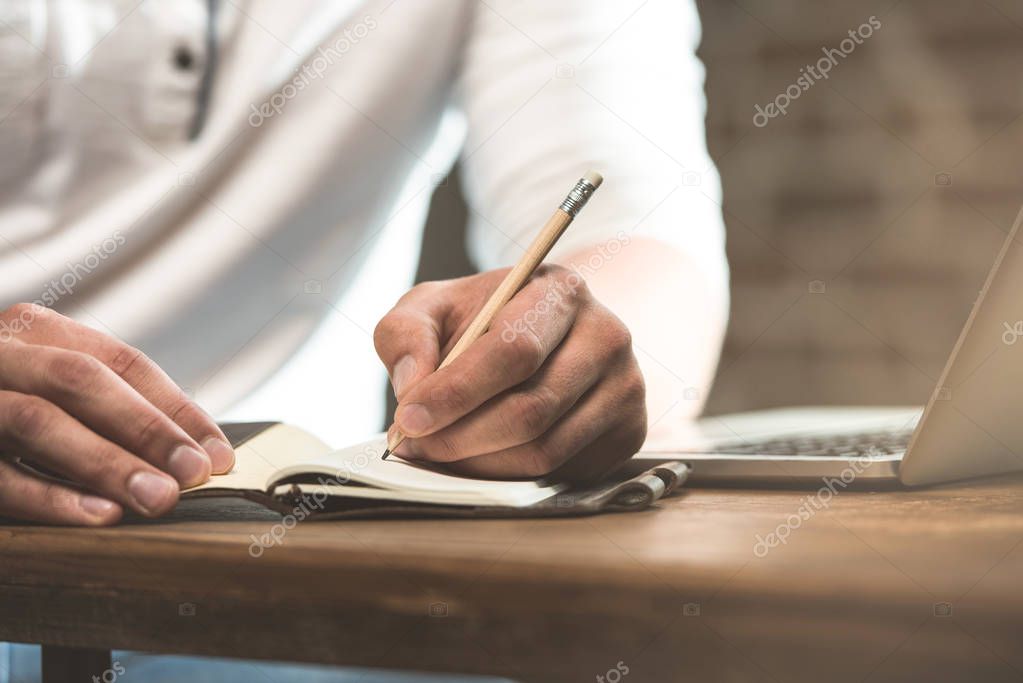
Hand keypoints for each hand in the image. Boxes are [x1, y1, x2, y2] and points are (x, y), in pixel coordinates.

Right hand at [0, 304, 234, 524]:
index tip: (219, 454)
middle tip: (195, 475)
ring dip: (105, 463)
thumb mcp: (50, 387)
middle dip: (146, 430)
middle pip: (83, 380)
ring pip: (38, 421)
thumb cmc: (4, 402)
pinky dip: (48, 495)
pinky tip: (96, 514)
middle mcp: (0, 350)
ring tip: (158, 499)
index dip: (176, 408)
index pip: (123, 362)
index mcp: (37, 329)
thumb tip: (199, 451)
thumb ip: (109, 406)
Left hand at [374, 265, 646, 481]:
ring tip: (438, 452)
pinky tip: (480, 458)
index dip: (458, 390)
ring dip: (479, 464)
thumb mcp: (433, 308)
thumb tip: (412, 386)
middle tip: (414, 446)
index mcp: (561, 291)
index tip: (409, 417)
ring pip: (545, 450)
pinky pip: (562, 472)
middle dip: (461, 437)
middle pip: (532, 409)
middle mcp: (607, 335)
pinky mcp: (629, 432)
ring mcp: (626, 387)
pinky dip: (509, 477)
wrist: (543, 336)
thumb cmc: (481, 322)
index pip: (513, 349)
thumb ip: (406, 333)